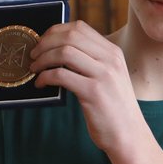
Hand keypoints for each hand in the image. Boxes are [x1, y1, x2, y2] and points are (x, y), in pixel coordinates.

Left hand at [29, 21, 144, 152]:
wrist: (128, 135)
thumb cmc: (113, 108)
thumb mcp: (110, 78)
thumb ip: (92, 62)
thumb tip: (57, 50)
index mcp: (113, 53)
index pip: (80, 28)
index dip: (56, 31)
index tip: (43, 42)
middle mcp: (110, 60)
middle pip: (71, 36)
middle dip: (46, 42)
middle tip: (34, 55)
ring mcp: (103, 75)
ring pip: (64, 52)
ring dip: (43, 59)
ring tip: (35, 69)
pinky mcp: (93, 92)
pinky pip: (61, 75)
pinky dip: (45, 77)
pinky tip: (41, 84)